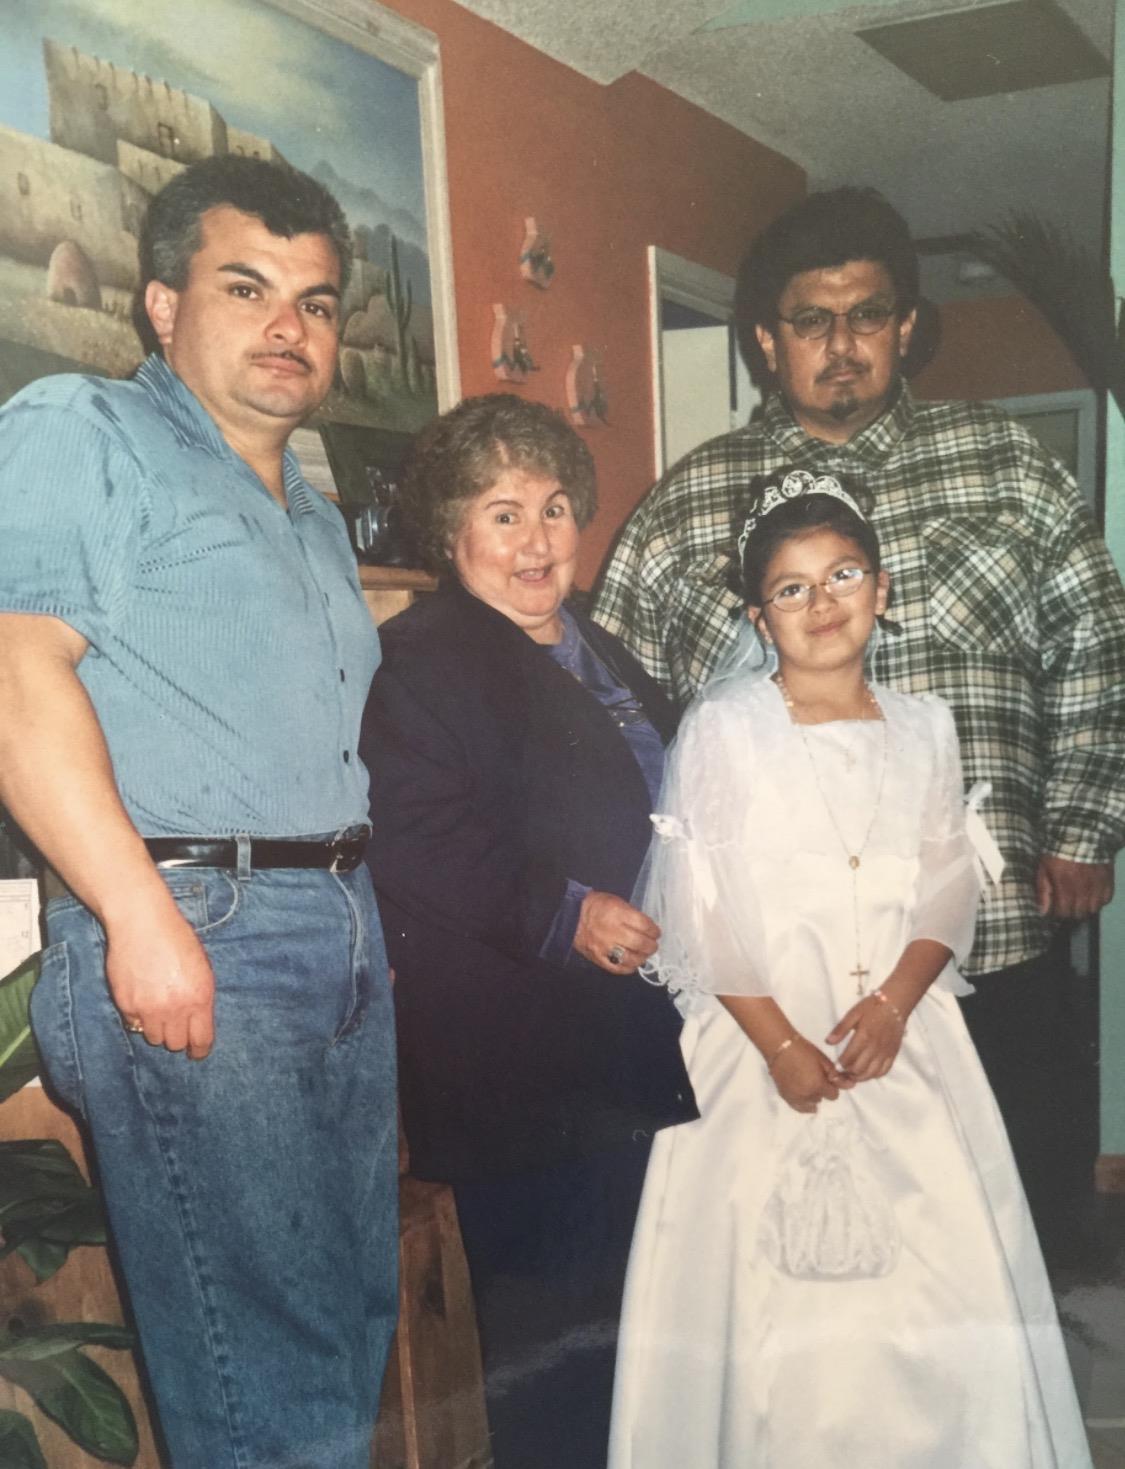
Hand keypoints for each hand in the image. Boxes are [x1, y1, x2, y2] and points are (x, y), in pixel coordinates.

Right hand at [104, 901, 215, 1058]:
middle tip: (176, 1027)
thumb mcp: (201, 967)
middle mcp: (174, 1008)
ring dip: (157, 1028)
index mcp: (199, 998)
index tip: (196, 1052)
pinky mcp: (126, 1004)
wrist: (142, 922)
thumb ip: (200, 997)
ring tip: (158, 1010)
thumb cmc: (176, 939)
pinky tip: (142, 999)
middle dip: (177, 1037)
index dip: (198, 1050)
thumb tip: (197, 1023)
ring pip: (153, 1038)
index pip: (200, 1040)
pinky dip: (138, 1018)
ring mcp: (147, 1008)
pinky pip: (134, 1024)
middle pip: (175, 1043)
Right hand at [573, 891, 659, 972]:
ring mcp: (604, 947)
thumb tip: (646, 928)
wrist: (570, 916)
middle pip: (640, 943)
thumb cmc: (596, 905)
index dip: (654, 930)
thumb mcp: (616, 901)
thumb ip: (631, 914)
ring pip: (630, 959)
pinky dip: (628, 968)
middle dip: (651, 946)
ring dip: (642, 958)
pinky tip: (633, 964)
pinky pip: (617, 968)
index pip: (644, 925)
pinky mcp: (598, 958)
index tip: (656, 932)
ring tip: (644, 955)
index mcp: (617, 913)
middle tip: (653, 945)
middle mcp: (612, 931)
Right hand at [769, 1035, 852, 1113]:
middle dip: (822, 1090)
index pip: (833, 1095)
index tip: (828, 1078)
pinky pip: (799, 1107)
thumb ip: (836, 1076)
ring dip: (812, 1095)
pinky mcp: (785, 1096)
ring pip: (811, 1104)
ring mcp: (795, 1097)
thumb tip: (851, 1085)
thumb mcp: (823, 1060)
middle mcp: (807, 1095)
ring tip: (807, 1082)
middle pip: (822, 1098)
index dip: (832, 1086)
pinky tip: (805, 1095)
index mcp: (817, 1086)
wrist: (779, 1046)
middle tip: (816, 1077)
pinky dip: (804, 1103)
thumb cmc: (803, 1049)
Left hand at [826, 993, 906, 1081]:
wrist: (895, 1003)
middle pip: (859, 1069)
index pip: (848, 1058)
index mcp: (863, 1036)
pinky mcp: (893, 1054)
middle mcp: (875, 1048)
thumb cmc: (872, 1007)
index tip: (834, 1065)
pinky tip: (867, 1071)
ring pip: (871, 1073)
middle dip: (848, 1073)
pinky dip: (874, 1075)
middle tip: (842, 1071)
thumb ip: (841, 1029)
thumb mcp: (853, 1014)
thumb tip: (828, 1042)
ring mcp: (885, 1052)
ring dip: (860, 1077)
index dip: (839, 1065)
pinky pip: (884, 1071)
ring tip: (852, 1073)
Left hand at [1035, 856, 1113, 919]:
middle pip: (1079, 914)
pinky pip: (1106, 899)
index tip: (1055, 906)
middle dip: (1070, 911)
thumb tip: (1042, 912)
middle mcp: (1083, 890)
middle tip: (1066, 903)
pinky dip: (1099, 900)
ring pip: (1093, 909)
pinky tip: (1092, 894)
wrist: (1081, 835)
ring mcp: (1098, 886)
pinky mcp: (1109, 880)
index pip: (1064, 912)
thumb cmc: (1058, 852)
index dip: (1058, 912)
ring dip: (1085, 907)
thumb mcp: (1043, 868)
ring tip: (1079, 900)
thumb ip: (1043, 890)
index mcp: (1065, 886)